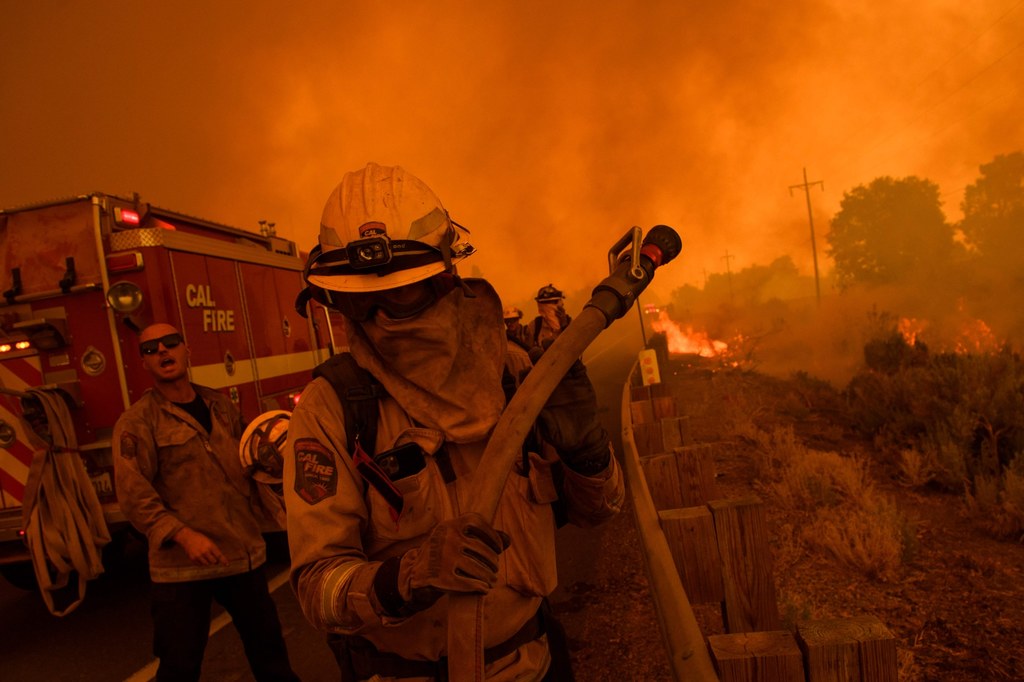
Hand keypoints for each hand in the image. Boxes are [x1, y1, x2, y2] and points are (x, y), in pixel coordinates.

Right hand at [174, 527, 228, 565]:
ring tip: (204, 555)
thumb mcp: (209, 541)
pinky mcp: (193, 559)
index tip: (227, 565)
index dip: (224, 560)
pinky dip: (201, 562)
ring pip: (207, 564)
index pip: (219, 555)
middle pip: (214, 562)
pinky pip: (200, 564)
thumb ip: (213, 549)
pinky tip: (199, 556)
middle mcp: (205, 552)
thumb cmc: (200, 538)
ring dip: (208, 561)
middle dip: (215, 560)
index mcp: (210, 546)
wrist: (187, 537)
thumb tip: (218, 558)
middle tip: (212, 557)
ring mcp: (198, 556)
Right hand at [407, 512, 509, 594]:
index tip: (499, 548)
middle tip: (494, 569)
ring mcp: (443, 558)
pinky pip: (468, 584)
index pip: (478, 523)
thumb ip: (482, 537)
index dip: (492, 536)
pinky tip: (483, 589)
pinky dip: (479, 587)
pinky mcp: (440, 578)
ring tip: (491, 580)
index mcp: (450, 525)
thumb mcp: (457, 540)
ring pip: (477, 568)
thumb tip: (508, 540)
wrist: (412, 575)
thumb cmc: (442, 555)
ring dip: (489, 576)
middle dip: (492, 561)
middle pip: (482, 549)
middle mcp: (446, 538)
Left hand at [531, 346, 610, 474]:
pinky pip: (577, 365)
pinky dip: (574, 356)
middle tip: (536, 351)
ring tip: (550, 341)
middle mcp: (550, 383)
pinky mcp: (580, 380)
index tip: (524, 371)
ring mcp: (565, 380)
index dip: (525, 373)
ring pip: (558, 360)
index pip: (528, 378)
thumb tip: (529, 410)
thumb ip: (539, 418)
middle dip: (537, 355)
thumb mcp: (547, 428)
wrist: (582, 438)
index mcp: (538, 393)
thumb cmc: (559, 434)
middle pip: (541, 364)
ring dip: (554, 349)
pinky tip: (571, 347)